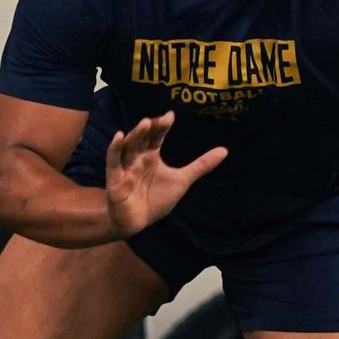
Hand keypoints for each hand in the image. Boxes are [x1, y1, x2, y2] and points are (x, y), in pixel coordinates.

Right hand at [104, 113, 227, 238]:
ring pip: (129, 146)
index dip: (162, 126)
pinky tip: (119, 136)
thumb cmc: (155, 199)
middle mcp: (137, 157)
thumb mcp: (182, 180)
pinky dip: (115, 148)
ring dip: (136, 134)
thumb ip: (201, 165)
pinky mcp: (115, 178)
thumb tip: (225, 150)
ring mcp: (125, 166)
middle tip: (161, 119)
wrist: (137, 222)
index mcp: (151, 155)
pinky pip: (112, 161)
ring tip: (145, 123)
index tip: (171, 115)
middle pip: (143, 138)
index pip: (156, 136)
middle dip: (150, 127)